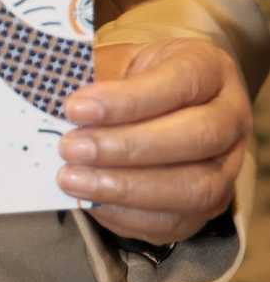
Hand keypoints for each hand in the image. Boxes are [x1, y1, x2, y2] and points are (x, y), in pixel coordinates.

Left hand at [57, 39, 251, 245]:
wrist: (169, 102)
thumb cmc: (140, 77)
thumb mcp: (124, 59)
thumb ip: (98, 77)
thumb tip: (52, 103)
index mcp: (210, 69)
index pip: (178, 84)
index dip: (126, 100)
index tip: (75, 108)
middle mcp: (230, 117)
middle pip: (194, 137)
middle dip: (126, 147)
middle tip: (71, 148)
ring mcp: (227, 166)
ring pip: (193, 187)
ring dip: (126, 187)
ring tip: (73, 179)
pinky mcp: (210, 206)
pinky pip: (176, 221)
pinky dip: (129, 215)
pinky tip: (91, 201)